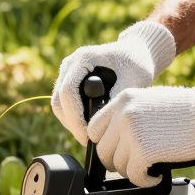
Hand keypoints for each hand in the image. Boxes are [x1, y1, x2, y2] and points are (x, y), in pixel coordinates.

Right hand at [50, 21, 177, 144]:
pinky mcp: (69, 80)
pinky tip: (90, 127)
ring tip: (90, 136)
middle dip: (72, 124)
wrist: (136, 52)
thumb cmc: (137, 64)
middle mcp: (70, 64)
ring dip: (71, 123)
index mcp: (83, 58)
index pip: (68, 91)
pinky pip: (64, 104)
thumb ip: (116, 97)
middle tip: (88, 141)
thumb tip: (101, 122)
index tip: (89, 135)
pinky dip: (73, 118)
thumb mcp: (133, 79)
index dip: (75, 117)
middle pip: (58, 100)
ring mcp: (67, 72)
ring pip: (58, 104)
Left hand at [87, 80, 194, 186]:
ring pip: (118, 166)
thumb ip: (130, 113)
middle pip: (103, 150)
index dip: (104, 144)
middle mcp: (123, 114)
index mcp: (123, 100)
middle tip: (133, 165)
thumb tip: (117, 135)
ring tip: (149, 169)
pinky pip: (133, 176)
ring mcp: (131, 132)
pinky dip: (144, 181)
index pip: (94, 128)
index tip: (114, 152)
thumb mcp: (151, 100)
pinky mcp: (143, 152)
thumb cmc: (188, 110)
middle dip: (116, 162)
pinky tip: (156, 177)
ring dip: (133, 172)